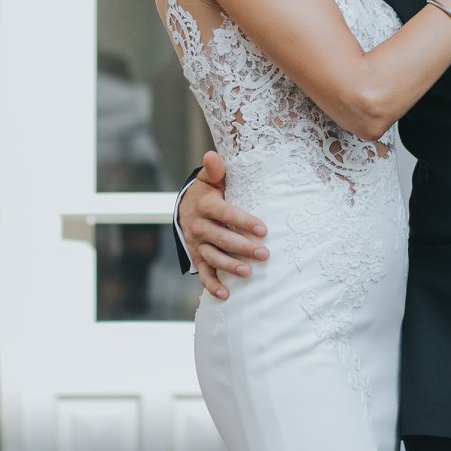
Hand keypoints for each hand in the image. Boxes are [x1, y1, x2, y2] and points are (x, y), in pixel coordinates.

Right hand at [179, 150, 269, 300]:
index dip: (244, 222)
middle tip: (265, 254)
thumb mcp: (209, 179)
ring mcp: (197, 244)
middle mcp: (198, 226)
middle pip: (222, 238)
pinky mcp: (197, 257)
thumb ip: (214, 170)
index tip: (263, 230)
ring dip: (230, 266)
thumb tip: (212, 155)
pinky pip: (204, 273)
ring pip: (214, 257)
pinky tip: (225, 295)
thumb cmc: (207, 192)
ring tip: (248, 273)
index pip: (226, 214)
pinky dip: (212, 285)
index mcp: (205, 206)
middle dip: (243, 247)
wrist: (185, 208)